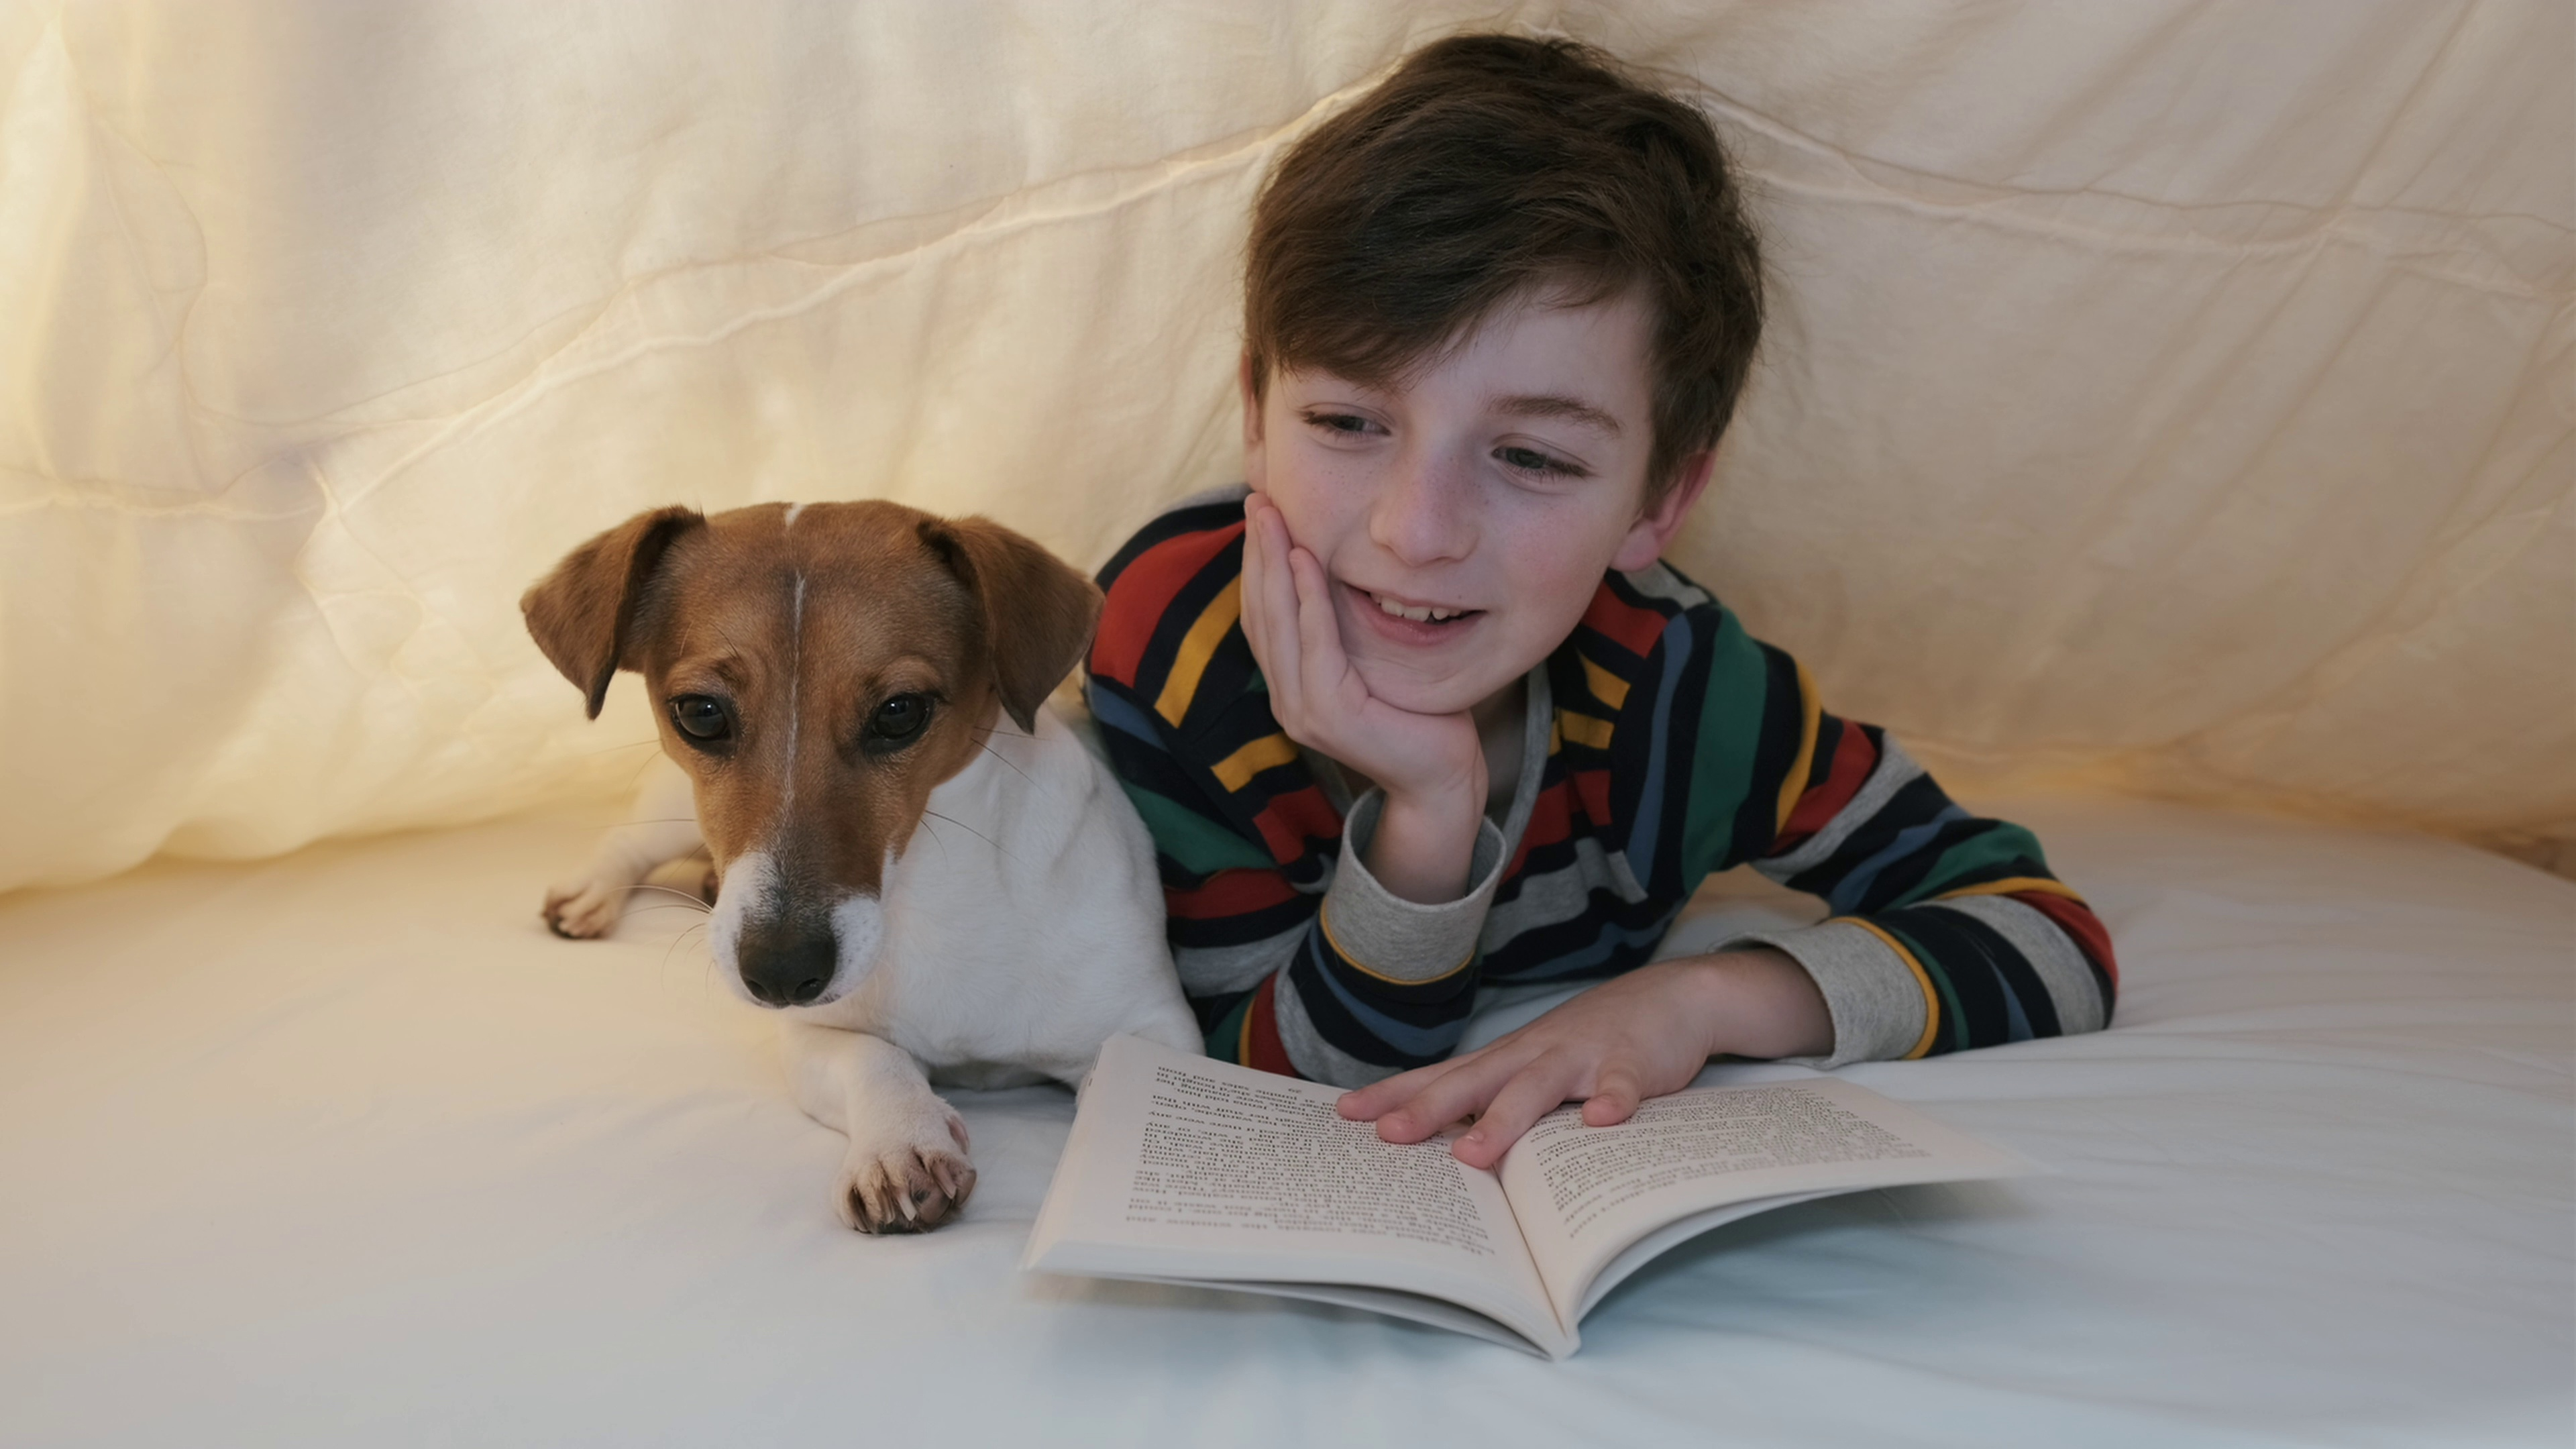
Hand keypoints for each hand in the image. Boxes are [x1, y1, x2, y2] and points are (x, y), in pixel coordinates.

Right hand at [1239, 492, 1484, 900]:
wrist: (1441, 779)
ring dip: (1272, 565)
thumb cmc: (1417, 717)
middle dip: (1257, 553)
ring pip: (1277, 623)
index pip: (1262, 614)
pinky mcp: (1330, 716)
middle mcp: (1287, 698)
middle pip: (1260, 612)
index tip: (1261, 513)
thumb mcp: (1374, 662)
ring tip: (1272, 518)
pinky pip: (1315, 645)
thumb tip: (1340, 572)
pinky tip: (1306, 560)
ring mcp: (1303, 710)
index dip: (1256, 563)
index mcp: (1292, 685)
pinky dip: (1308, 600)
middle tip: (1258, 499)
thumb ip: (1348, 630)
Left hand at [1336, 949, 1832, 1169]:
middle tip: (1388, 1136)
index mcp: (1506, 1060)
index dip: (1394, 1095)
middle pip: (1473, 1082)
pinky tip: (1603, 1123)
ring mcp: (1581, 1057)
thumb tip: (1443, 1144)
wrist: (1670, 998)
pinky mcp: (1631, 1063)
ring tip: (1473, 1152)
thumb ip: (1496, 1100)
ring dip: (1504, 1120)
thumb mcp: (1535, 1066)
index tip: (1346, 1115)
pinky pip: (1620, 1085)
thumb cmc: (1590, 1042)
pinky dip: (1613, 1101)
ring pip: (1537, 1088)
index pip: (1440, 1077)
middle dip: (1428, 1109)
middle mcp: (1534, 1054)